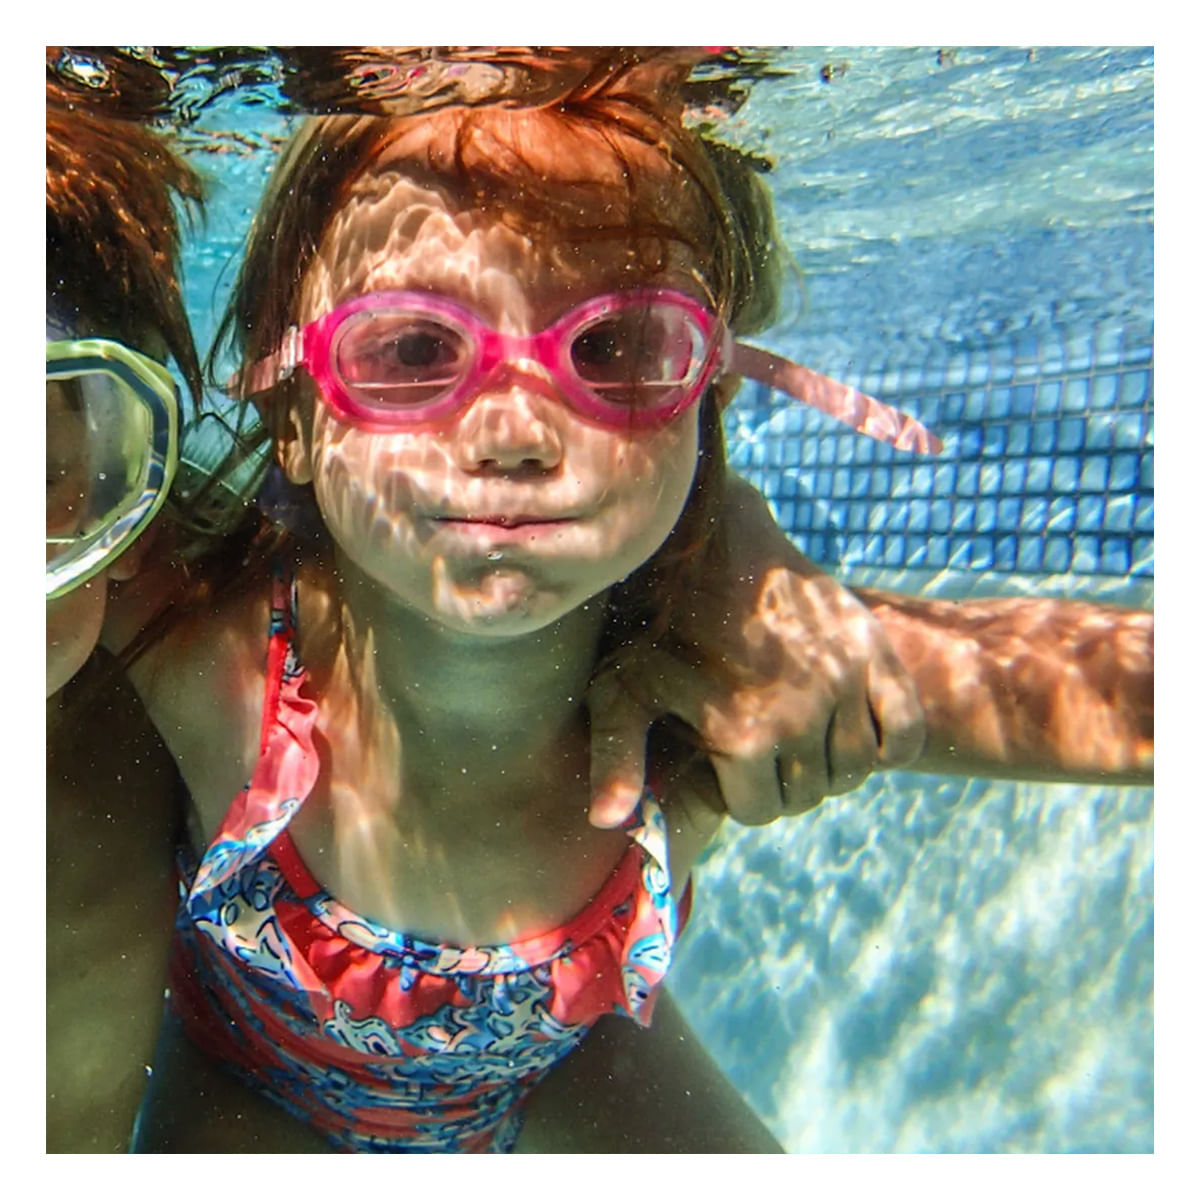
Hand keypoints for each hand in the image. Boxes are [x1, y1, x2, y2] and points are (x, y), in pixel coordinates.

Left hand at [586, 479, 924, 827]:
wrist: (711, 547)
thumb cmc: (659, 624)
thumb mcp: (623, 689)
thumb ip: (617, 759)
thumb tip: (609, 823)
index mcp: (743, 735)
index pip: (760, 811)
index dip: (740, 791)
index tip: (727, 757)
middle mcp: (801, 716)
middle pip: (808, 794)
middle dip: (782, 779)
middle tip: (762, 744)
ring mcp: (843, 683)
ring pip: (854, 770)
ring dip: (829, 764)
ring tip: (797, 733)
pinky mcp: (873, 653)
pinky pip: (904, 733)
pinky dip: (887, 742)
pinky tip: (850, 726)